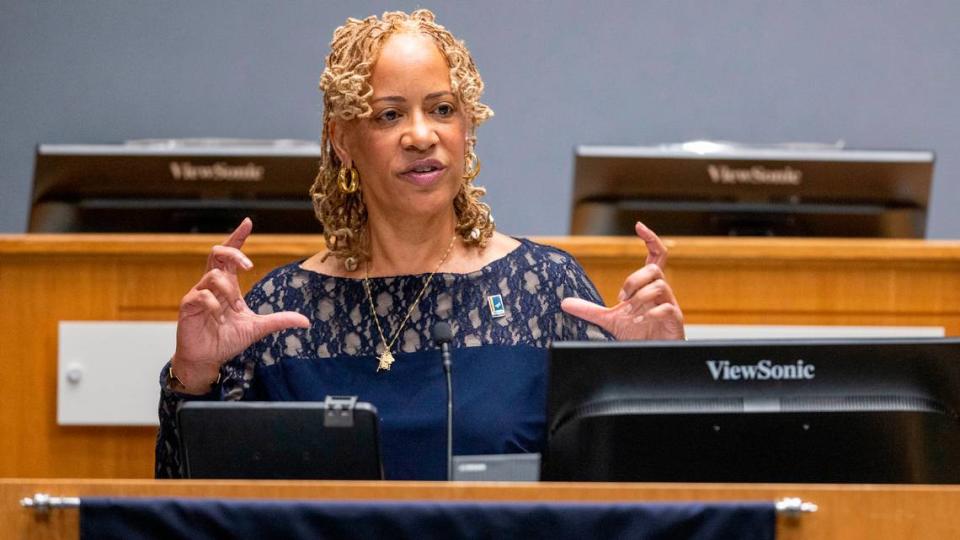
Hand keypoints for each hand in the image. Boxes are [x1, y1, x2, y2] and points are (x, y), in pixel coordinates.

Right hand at [171, 218, 309, 392]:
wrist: (207, 360)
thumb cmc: (227, 340)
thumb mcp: (258, 328)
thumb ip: (279, 321)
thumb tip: (306, 322)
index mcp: (227, 284)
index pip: (230, 254)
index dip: (238, 237)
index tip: (248, 222)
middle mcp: (212, 285)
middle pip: (217, 253)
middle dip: (234, 253)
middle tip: (250, 266)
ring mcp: (198, 294)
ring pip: (212, 275)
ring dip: (228, 290)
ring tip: (237, 307)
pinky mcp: (188, 306)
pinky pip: (200, 295)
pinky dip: (214, 304)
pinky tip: (220, 316)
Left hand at [561, 221, 683, 340]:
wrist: (651, 354)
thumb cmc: (638, 333)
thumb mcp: (609, 319)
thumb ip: (589, 310)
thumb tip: (565, 303)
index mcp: (648, 286)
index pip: (655, 256)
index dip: (650, 239)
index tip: (639, 226)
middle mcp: (661, 292)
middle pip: (654, 269)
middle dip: (634, 279)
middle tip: (621, 297)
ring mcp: (669, 304)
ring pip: (661, 286)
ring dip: (640, 297)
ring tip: (630, 312)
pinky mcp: (674, 320)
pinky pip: (667, 308)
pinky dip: (651, 313)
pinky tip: (639, 321)